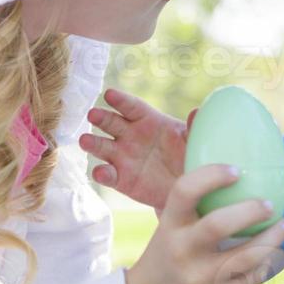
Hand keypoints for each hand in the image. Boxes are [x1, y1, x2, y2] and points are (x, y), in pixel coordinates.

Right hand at [79, 88, 195, 211]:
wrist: (185, 188)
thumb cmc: (188, 156)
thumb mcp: (194, 141)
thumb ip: (194, 128)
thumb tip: (198, 112)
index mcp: (147, 120)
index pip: (130, 106)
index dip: (120, 100)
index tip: (109, 95)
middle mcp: (130, 136)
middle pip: (110, 122)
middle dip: (101, 117)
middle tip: (93, 114)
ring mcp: (122, 157)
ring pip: (101, 146)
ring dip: (92, 143)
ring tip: (85, 141)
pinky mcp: (120, 178)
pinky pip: (107, 174)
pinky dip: (102, 173)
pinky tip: (102, 172)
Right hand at [123, 163, 283, 283]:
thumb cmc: (167, 253)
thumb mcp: (170, 226)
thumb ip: (194, 205)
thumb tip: (236, 169)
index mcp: (170, 225)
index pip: (185, 191)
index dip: (211, 176)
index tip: (236, 170)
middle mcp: (181, 250)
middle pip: (219, 225)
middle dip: (251, 211)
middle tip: (270, 204)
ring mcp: (196, 278)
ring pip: (244, 257)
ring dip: (272, 240)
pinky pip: (247, 281)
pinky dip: (263, 267)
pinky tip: (271, 256)